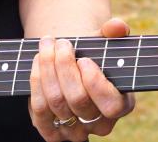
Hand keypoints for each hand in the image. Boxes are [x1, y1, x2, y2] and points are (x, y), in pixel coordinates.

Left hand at [29, 18, 135, 139]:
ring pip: (57, 102)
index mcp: (121, 105)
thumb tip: (118, 26)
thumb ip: (114, 33)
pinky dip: (36, 82)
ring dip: (48, 68)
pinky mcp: (52, 132)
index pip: (112, 106)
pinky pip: (40, 110)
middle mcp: (99, 124)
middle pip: (78, 100)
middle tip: (62, 42)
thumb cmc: (92, 55)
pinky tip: (38, 62)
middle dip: (65, 66)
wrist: (71, 68)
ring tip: (48, 44)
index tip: (84, 59)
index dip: (95, 83)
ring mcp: (75, 131)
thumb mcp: (104, 42)